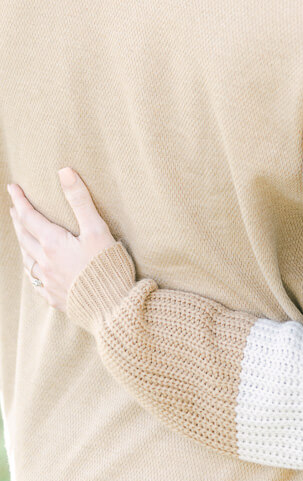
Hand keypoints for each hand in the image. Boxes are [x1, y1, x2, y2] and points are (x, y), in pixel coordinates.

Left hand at [7, 168, 115, 310]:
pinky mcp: (55, 298)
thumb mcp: (97, 229)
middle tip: (14, 208)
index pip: (30, 217)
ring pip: (27, 259)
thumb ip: (80, 200)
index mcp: (53, 244)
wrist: (112, 309)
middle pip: (24, 237)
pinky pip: (36, 281)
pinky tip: (35, 270)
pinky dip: (32, 268)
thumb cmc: (106, 267)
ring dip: (22, 243)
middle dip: (18, 220)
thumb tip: (64, 172)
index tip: (12, 187)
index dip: (20, 201)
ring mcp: (48, 282)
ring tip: (22, 234)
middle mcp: (45, 263)